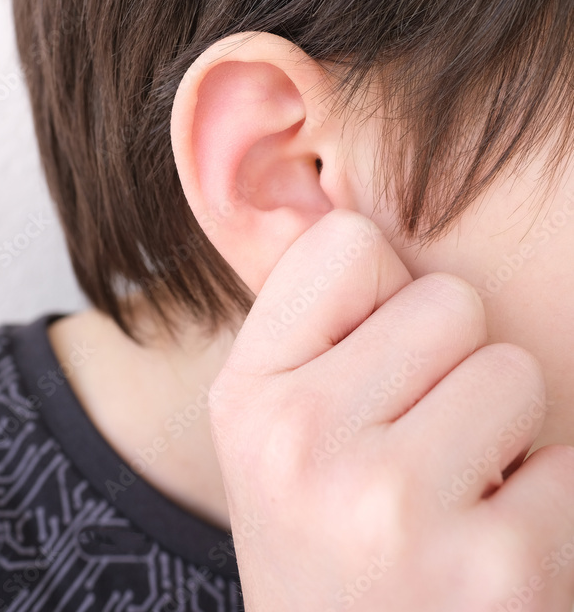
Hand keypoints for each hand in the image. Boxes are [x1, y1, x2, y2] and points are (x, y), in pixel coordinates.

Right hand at [208, 209, 573, 611]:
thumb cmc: (328, 544)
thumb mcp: (273, 434)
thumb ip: (313, 327)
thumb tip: (374, 223)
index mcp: (248, 397)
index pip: (351, 242)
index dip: (381, 302)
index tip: (369, 373)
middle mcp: (304, 443)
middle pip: (449, 301)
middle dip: (451, 369)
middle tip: (414, 454)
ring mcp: (396, 505)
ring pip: (512, 370)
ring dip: (501, 434)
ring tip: (450, 503)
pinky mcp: (498, 569)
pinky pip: (567, 460)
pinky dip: (544, 503)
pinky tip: (484, 556)